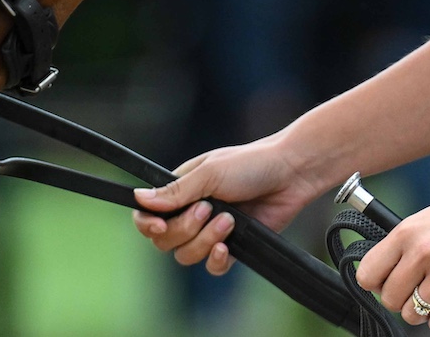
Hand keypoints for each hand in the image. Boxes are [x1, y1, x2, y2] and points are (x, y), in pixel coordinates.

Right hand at [131, 134, 328, 275]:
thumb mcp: (210, 173)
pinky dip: (216, 259)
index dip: (147, 225)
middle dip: (184, 229)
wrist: (291, 174)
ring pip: (187, 255)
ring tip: (229, 221)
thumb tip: (139, 199)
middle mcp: (192, 211)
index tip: (156, 226)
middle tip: (208, 209)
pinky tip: (228, 246)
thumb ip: (176, 192)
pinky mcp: (233, 246)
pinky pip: (212, 266)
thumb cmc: (251, 164)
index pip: (148, 215)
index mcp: (181, 190)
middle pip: (165, 240)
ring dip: (205, 241)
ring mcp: (211, 230)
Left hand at [355, 187, 429, 332]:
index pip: (368, 274)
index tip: (387, 283)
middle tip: (417, 290)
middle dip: (401, 299)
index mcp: (407, 233)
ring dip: (423, 311)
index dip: (376, 283)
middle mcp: (423, 253)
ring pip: (412, 316)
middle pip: (389, 300)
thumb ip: (401, 248)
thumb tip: (381, 279)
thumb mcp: (424, 221)